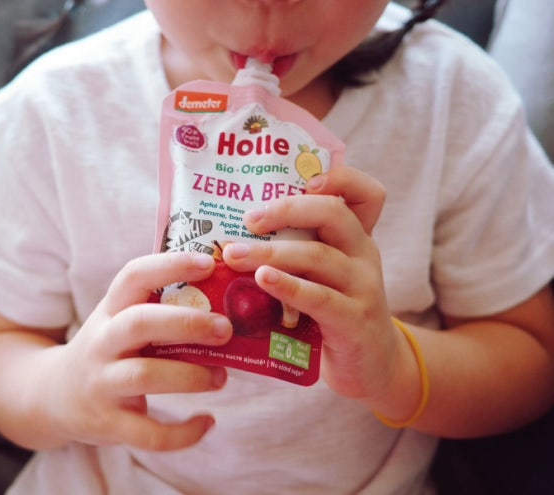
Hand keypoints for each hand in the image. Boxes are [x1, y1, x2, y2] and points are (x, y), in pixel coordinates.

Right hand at [45, 252, 231, 450]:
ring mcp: (102, 383)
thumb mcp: (119, 320)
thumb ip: (159, 308)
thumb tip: (226, 296)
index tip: (208, 263)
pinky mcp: (108, 422)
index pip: (134, 276)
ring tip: (221, 376)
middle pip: (139, 323)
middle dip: (186, 323)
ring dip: (191, 376)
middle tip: (225, 328)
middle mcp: (101, 342)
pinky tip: (207, 422)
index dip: (170, 265)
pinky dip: (183, 433)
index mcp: (110, 310)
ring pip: (145, 375)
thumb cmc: (107, 350)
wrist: (52, 396)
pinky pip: (149, 432)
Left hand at [222, 166, 399, 401]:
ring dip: (271, 253)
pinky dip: (289, 287)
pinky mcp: (355, 320)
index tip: (305, 181)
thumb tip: (231, 236)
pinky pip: (320, 298)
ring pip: (318, 256)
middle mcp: (364, 255)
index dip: (340, 179)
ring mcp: (363, 287)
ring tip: (235, 255)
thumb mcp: (323, 275)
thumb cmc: (333, 314)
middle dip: (286, 210)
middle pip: (334, 214)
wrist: (370, 367)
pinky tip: (263, 281)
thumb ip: (297, 251)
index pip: (366, 193)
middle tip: (248, 220)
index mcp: (356, 238)